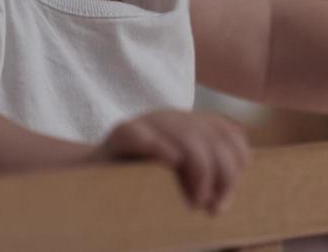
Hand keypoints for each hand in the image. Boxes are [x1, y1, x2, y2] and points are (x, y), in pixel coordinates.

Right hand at [91, 109, 250, 212]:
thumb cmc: (140, 186)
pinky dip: (159, 146)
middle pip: (212, 138)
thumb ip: (206, 174)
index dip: (237, 163)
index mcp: (189, 125)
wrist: (91, 180)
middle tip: (213, 207)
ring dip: (199, 169)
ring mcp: (145, 123)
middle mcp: (170, 118)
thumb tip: (229, 191)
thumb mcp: (181, 178)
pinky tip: (171, 163)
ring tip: (195, 201)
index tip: (227, 196)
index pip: (230, 133)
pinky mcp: (121, 133)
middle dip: (222, 174)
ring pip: (186, 136)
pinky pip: (142, 134)